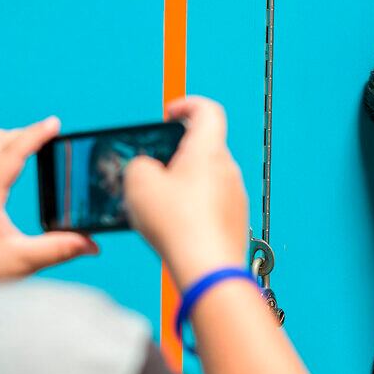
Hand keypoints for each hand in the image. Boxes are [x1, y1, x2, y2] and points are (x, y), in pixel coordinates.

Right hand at [125, 96, 247, 290]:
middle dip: (176, 155)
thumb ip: (139, 165)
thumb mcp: (138, 184)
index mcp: (208, 150)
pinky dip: (193, 209)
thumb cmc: (178, 225)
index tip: (170, 114)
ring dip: (184, 185)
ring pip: (207, 179)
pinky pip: (212, 205)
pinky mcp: (235, 221)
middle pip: (203, 148)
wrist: (208, 269)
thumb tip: (148, 169)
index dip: (187, 104)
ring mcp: (235, 196)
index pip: (208, 110)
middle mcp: (228, 169)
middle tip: (153, 171)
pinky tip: (175, 227)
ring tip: (159, 205)